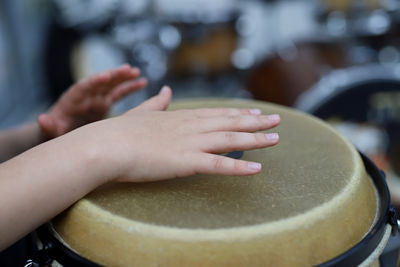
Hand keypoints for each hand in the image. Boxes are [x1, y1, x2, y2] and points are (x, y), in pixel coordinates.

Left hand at [38, 64, 146, 137]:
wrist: (58, 134)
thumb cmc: (53, 133)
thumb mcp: (49, 132)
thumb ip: (48, 126)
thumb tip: (42, 119)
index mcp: (72, 99)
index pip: (84, 87)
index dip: (95, 81)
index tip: (106, 76)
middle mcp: (86, 96)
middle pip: (101, 81)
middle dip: (114, 75)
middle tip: (127, 69)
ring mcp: (96, 98)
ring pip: (111, 85)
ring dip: (124, 78)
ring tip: (137, 72)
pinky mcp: (104, 104)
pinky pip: (118, 94)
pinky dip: (130, 88)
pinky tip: (142, 82)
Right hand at [80, 86, 280, 182]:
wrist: (106, 145)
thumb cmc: (119, 132)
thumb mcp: (141, 112)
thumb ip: (157, 102)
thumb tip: (165, 90)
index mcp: (180, 117)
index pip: (216, 113)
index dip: (237, 112)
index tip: (255, 111)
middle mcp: (190, 127)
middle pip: (229, 123)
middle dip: (255, 122)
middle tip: (277, 120)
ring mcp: (190, 144)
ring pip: (230, 140)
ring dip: (255, 140)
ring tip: (276, 139)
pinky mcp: (185, 162)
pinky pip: (218, 166)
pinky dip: (239, 167)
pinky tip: (257, 168)